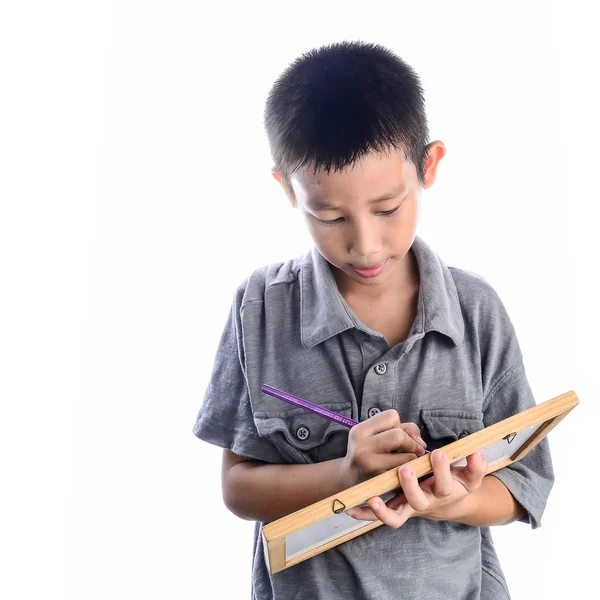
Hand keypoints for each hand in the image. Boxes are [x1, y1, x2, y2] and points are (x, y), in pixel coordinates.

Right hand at [340, 409, 426, 488]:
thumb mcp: (374, 435)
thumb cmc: (368, 452)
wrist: (349, 478)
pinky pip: (405, 472)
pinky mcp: (380, 481)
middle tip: (412, 449)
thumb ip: (400, 429)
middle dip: (411, 442)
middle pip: (399, 435)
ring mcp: (370, 466)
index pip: (392, 416)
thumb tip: (421, 442)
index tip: (396, 433)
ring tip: (406, 460)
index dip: (399, 424)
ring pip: (406, 456)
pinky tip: (402, 470)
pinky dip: (410, 469)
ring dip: (412, 458)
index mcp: (359, 431)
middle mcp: (362, 447)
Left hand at [346, 449, 487, 527]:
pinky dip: (366, 514)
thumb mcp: (469, 476)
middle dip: (411, 485)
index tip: (437, 452)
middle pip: (419, 501)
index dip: (442, 470)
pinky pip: (380, 516)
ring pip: (397, 516)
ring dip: (383, 509)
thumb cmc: (456, 484)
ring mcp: (409, 507)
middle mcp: (426, 502)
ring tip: (372, 497)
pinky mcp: (396, 509)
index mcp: (445, 492)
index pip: (446, 485)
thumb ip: (476, 466)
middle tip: (405, 467)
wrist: (448, 505)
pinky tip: (351, 509)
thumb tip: (476, 453)